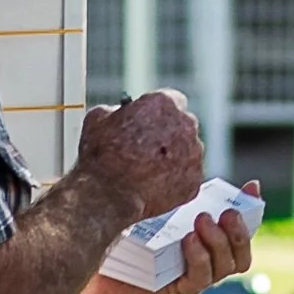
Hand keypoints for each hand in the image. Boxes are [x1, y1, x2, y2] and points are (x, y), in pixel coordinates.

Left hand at [29, 182, 261, 293]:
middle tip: (226, 210)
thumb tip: (156, 128)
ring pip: (226, 266)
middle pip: (240, 248)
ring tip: (202, 220)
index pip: (234, 222)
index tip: (252, 186)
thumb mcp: (138, 195)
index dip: (250, 206)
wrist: (88, 266)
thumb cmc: (113, 227)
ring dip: (221, 242)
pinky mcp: (175, 288)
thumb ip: (153, 171)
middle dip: (241, 229)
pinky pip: (198, 279)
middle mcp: (200, 252)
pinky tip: (188, 240)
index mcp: (197, 229)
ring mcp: (190, 272)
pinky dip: (199, 258)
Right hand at [77, 89, 204, 220]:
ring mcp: (193, 156)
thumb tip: (121, 114)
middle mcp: (184, 125)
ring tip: (151, 168)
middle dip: (170, 133)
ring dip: (175, 156)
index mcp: (163, 103)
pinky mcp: (194, 182)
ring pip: (188, 151)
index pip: (173, 99)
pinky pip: (188, 176)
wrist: (109, 194)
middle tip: (151, 146)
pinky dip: (176, 179)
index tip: (152, 120)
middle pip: (184, 124)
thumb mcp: (99, 117)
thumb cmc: (102, 155)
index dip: (160, 111)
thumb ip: (118, 110)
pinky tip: (156, 183)